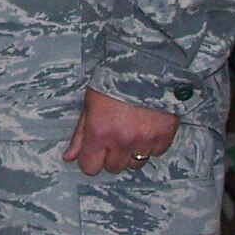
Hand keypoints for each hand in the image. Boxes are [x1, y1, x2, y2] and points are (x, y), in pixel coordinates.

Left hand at [63, 88, 178, 176]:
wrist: (146, 67)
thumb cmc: (111, 83)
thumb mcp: (89, 105)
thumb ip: (80, 135)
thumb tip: (68, 158)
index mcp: (100, 132)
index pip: (90, 167)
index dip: (90, 160)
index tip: (94, 151)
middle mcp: (123, 141)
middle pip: (113, 168)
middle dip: (111, 155)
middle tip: (114, 136)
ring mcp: (146, 141)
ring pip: (136, 164)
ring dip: (132, 152)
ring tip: (132, 131)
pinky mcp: (165, 137)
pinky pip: (156, 153)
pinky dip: (151, 145)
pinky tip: (148, 128)